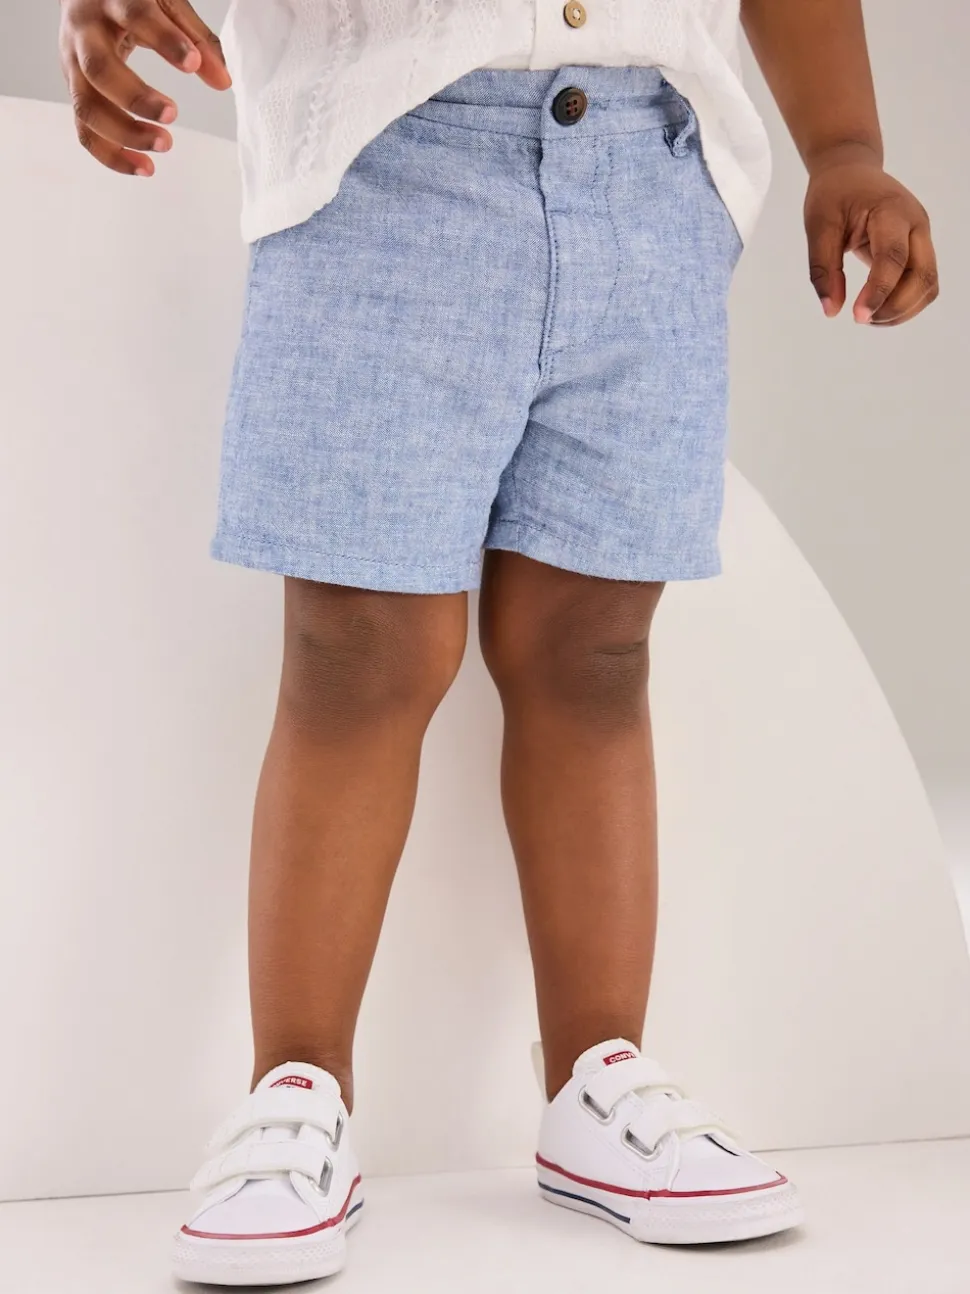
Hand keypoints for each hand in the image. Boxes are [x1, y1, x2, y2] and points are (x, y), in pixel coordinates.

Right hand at [58, 0, 231, 176]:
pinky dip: (112, 155)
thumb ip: (196, 39)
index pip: (135, 16)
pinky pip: (84, 129)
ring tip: (165, 144)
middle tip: (173, 114)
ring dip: (125, 133)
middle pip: (98, 69)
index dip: (164, 41)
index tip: (192, 64)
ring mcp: (72, 62)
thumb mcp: (165, 4)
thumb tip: (223, 82)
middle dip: (136, 97)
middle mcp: (83, 31)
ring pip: (86, 105)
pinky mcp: (73, 89)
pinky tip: (144, 166)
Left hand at [804, 146, 938, 326]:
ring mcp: (922, 236)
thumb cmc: (833, 194)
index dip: (879, 291)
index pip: (894, 257)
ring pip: (928, 284)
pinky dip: (904, 303)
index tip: (858, 316)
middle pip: (923, 275)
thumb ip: (823, 270)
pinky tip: (878, 308)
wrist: (851, 169)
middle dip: (895, 306)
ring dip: (902, 309)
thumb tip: (831, 310)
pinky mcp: (919, 248)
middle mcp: (916, 224)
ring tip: (868, 316)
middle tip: (860, 318)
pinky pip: (923, 283)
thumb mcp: (818, 227)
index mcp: (892, 211)